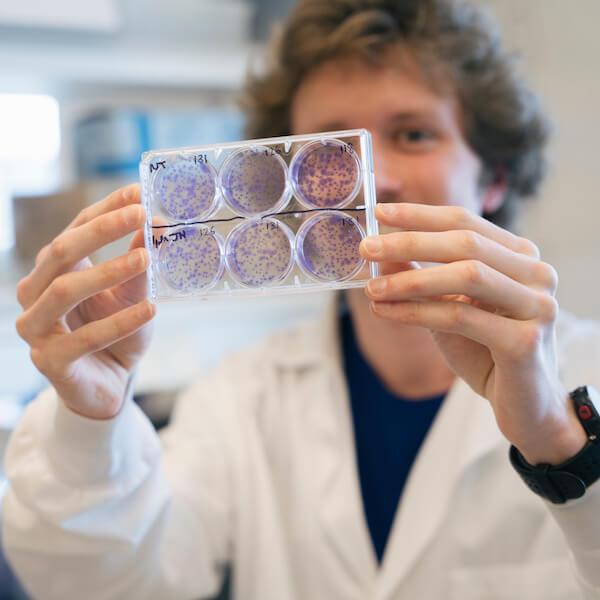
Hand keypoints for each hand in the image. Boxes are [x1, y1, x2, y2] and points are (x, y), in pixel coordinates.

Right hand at [15, 184, 155, 419]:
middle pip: (61, 252)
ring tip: (145, 258)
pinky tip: (151, 310)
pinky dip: (119, 322)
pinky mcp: (50, 360)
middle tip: (139, 215)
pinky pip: (85, 338)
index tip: (137, 191)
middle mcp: (36, 294)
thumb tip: (157, 222)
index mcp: (53, 271)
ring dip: (107, 272)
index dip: (104, 210)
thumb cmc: (118, 333)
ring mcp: (37, 328)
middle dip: (101, 230)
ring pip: (65, 291)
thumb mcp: (133, 294)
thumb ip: (139, 262)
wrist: (109, 384)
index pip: (75, 229)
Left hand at [360, 202, 586, 464]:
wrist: (524, 406)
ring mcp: (536, 306)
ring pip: (466, 276)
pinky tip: (384, 312)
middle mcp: (536, 274)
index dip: (420, 215)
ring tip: (372, 287)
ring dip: (411, 279)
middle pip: (465, 243)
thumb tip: (382, 252)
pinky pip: (459, 317)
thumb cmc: (486, 352)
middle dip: (410, 241)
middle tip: (366, 246)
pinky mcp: (525, 341)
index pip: (466, 223)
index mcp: (521, 257)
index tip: (379, 212)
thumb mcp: (449, 306)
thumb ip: (423, 277)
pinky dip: (416, 312)